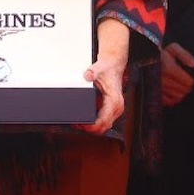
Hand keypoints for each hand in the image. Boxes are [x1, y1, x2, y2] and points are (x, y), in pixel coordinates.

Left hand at [76, 19, 127, 135]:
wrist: (113, 65)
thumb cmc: (107, 69)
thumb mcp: (98, 69)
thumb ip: (92, 72)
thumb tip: (87, 75)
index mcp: (114, 101)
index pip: (104, 122)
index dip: (91, 127)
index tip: (81, 125)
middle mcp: (117, 108)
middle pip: (104, 127)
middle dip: (90, 129)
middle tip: (77, 124)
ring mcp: (115, 110)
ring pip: (104, 126)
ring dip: (93, 127)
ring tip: (80, 123)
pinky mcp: (111, 109)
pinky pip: (104, 121)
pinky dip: (96, 122)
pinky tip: (86, 118)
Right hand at [160, 42, 193, 106]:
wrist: (143, 59)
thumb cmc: (160, 54)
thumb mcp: (172, 49)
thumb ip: (184, 55)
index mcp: (169, 68)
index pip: (188, 82)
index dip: (191, 80)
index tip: (190, 78)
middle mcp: (163, 79)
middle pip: (184, 90)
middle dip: (186, 87)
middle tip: (183, 81)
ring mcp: (159, 88)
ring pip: (178, 97)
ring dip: (180, 92)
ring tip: (177, 85)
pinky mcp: (155, 93)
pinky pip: (169, 101)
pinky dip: (172, 98)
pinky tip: (171, 91)